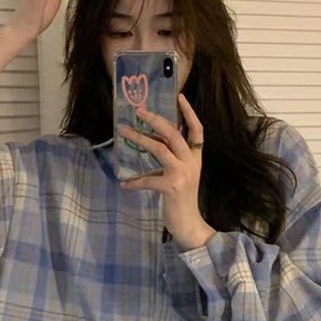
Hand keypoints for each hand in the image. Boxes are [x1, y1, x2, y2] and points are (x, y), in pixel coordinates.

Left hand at [119, 94, 216, 250]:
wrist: (190, 225)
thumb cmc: (182, 199)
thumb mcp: (182, 175)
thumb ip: (172, 159)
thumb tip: (149, 141)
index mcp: (195, 158)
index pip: (197, 130)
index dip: (189, 112)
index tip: (179, 96)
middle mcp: (191, 163)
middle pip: (174, 134)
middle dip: (155, 120)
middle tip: (139, 110)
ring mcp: (182, 175)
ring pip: (159, 149)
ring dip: (139, 139)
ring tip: (124, 132)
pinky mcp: (171, 188)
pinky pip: (148, 179)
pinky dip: (134, 181)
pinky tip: (125, 183)